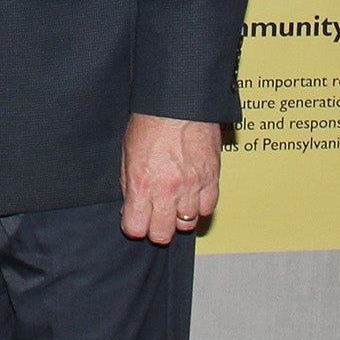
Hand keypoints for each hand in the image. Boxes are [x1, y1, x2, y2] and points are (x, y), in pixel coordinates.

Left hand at [121, 112, 222, 243]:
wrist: (178, 105)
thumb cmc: (149, 125)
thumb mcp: (127, 155)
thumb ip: (129, 185)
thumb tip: (130, 208)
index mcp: (141, 185)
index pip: (136, 229)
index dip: (134, 227)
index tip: (135, 220)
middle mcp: (167, 191)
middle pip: (163, 234)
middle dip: (156, 229)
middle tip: (155, 217)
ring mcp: (192, 187)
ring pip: (187, 224)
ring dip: (179, 217)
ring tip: (174, 203)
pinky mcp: (211, 179)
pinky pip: (207, 208)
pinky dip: (199, 206)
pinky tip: (191, 195)